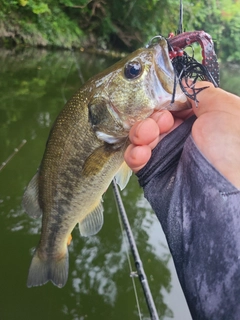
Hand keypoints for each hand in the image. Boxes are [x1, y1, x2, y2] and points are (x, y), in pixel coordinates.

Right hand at [124, 82, 239, 188]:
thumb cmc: (230, 149)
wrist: (220, 197)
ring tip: (147, 136)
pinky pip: (135, 157)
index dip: (164, 98)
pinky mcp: (152, 171)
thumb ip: (202, 91)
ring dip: (140, 131)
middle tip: (160, 122)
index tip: (162, 98)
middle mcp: (183, 136)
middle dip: (152, 115)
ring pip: (141, 135)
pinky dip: (134, 153)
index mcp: (201, 120)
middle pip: (154, 116)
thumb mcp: (225, 108)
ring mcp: (166, 154)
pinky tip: (141, 153)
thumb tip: (184, 81)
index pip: (173, 102)